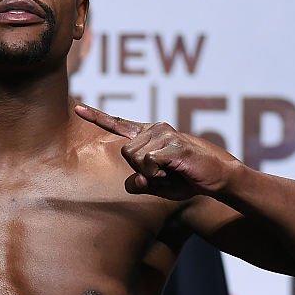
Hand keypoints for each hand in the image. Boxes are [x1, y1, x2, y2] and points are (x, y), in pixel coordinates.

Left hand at [75, 104, 239, 199]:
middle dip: (142, 170)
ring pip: (137, 158)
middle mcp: (155, 129)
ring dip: (152, 173)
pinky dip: (159, 173)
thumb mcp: (159, 186)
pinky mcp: (173, 144)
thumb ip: (142, 183)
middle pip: (127, 153)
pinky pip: (150, 163)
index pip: (119, 124)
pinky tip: (175, 170)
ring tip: (172, 171)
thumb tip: (134, 181)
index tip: (78, 108)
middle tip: (165, 173)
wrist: (216, 177)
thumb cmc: (187, 180)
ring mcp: (165, 133)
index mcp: (148, 135)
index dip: (97, 117)